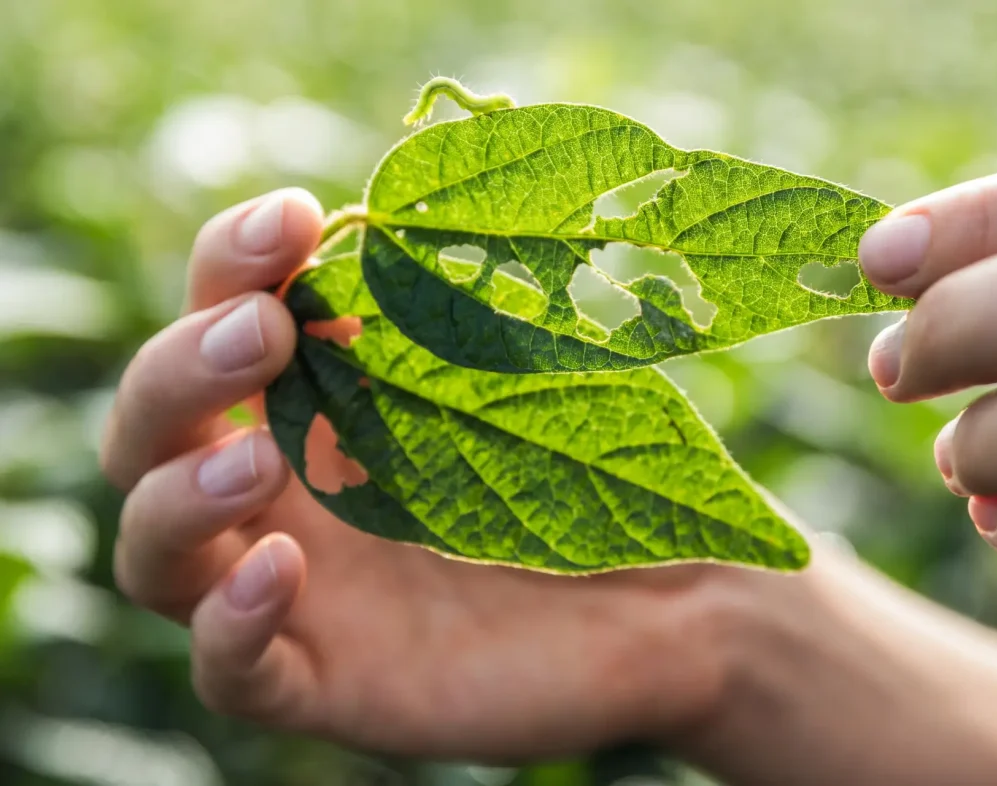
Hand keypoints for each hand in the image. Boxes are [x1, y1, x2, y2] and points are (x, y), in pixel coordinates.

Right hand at [100, 189, 723, 761]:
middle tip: (263, 334)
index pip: (218, 323)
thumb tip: (394, 214)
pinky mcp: (321, 682)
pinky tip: (284, 573)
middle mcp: (281, 497)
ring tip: (260, 459)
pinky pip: (229, 672)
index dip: (228, 266)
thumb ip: (454, 313)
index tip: (293, 218)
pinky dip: (231, 626)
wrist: (659, 613)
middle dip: (184, 370)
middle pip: (150, 434)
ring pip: (153, 554)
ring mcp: (291, 596)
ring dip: (182, 495)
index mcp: (315, 408)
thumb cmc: (593, 482)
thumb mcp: (525, 386)